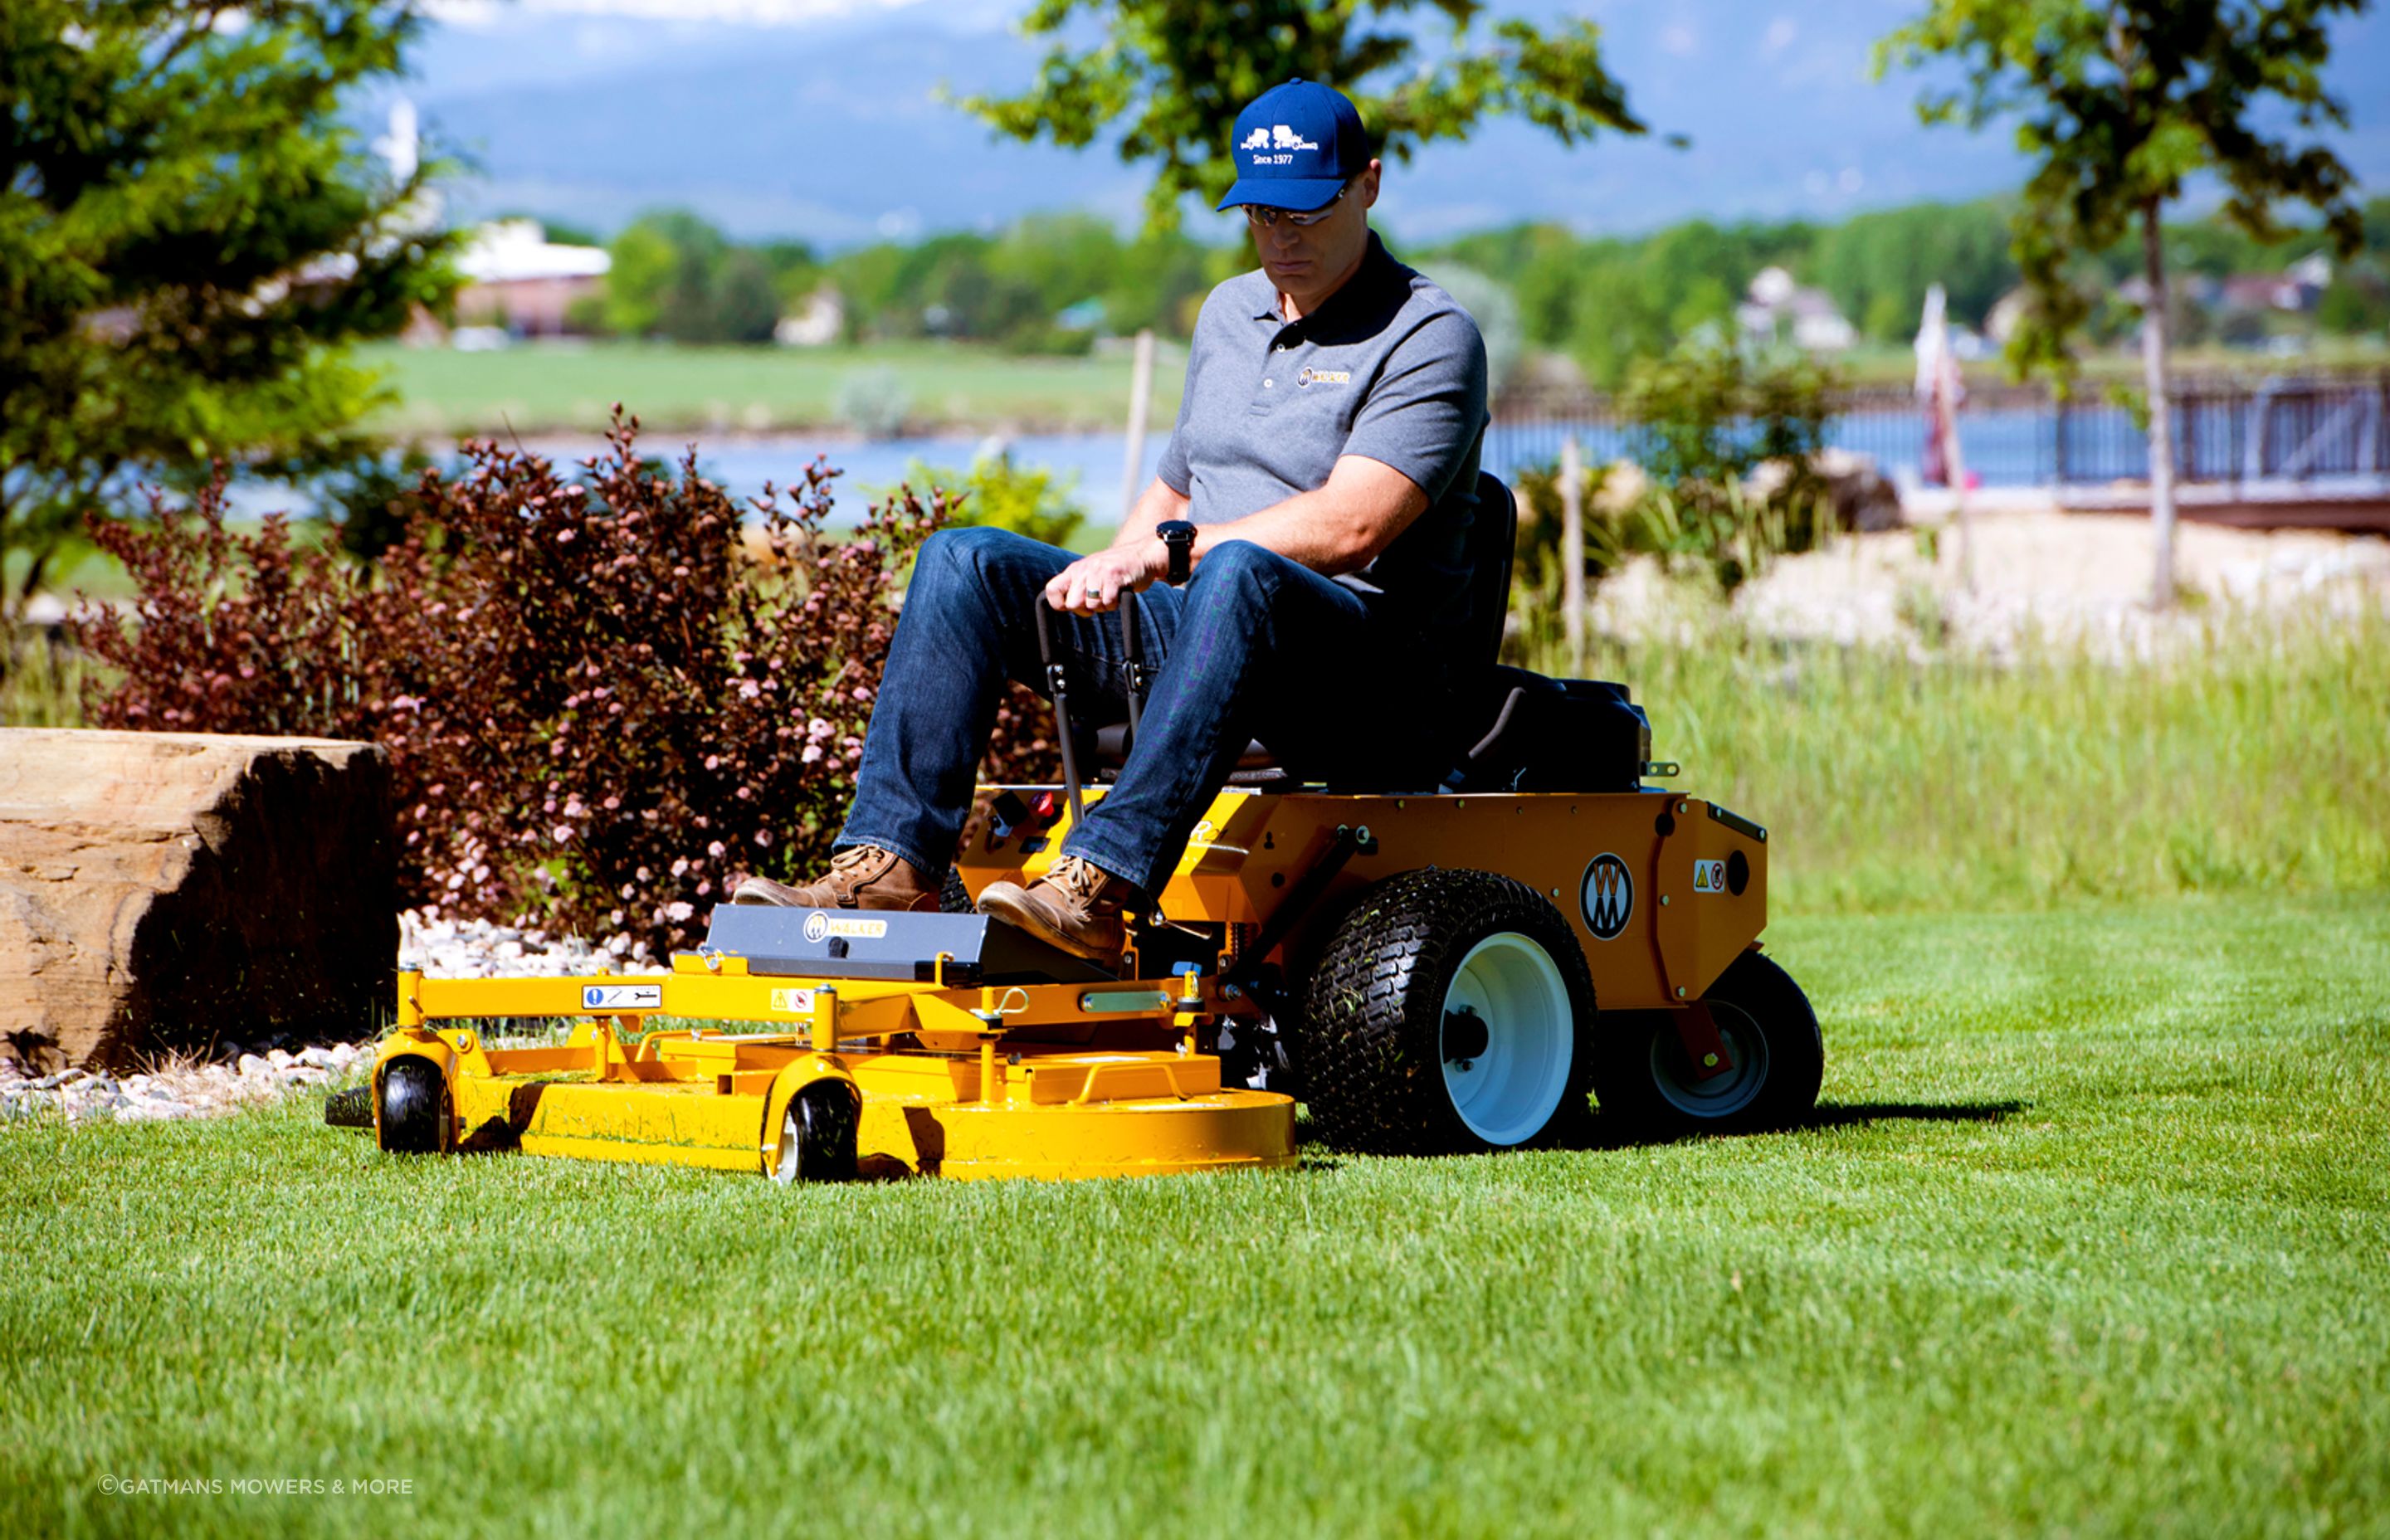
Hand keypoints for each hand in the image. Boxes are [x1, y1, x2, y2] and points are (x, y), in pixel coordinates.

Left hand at [1042, 542, 1164, 615]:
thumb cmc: (1116, 571)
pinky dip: (1115, 603)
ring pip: (1092, 604)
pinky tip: (1120, 593)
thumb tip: (1065, 606)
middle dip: (1086, 609)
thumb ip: (1077, 587)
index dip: (1060, 604)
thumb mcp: (1091, 573)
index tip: (1074, 606)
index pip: (1052, 590)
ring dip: (1104, 606)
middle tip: (1098, 602)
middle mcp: (1083, 569)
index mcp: (1075, 570)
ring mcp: (1098, 571)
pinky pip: (1109, 601)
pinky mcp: (1114, 576)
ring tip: (1112, 594)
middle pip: (1073, 603)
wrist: (1142, 555)